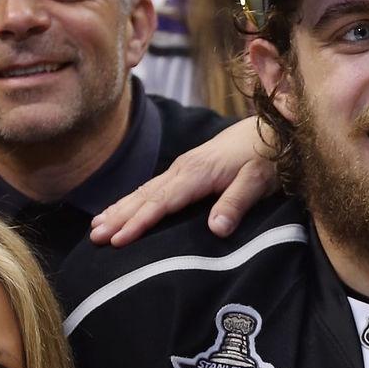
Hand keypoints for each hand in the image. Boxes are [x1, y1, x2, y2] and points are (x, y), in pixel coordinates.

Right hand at [90, 118, 277, 244]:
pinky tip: (120, 209)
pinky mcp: (187, 169)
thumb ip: (237, 202)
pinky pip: (152, 187)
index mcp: (197, 173)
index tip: (117, 239)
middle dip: (118, 217)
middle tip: (94, 237)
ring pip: (144, 191)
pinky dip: (132, 200)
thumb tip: (215, 228)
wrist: (274, 127)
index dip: (139, 222)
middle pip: (144, 196)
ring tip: (96, 227)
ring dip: (119, 209)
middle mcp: (183, 169)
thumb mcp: (260, 179)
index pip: (161, 202)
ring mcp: (182, 167)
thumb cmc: (269, 155)